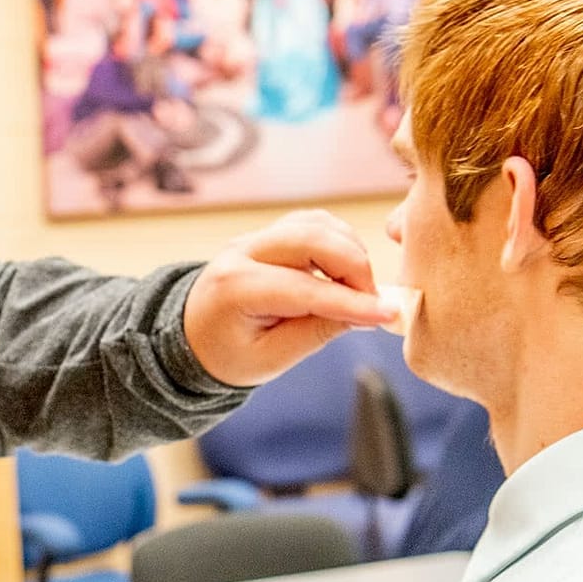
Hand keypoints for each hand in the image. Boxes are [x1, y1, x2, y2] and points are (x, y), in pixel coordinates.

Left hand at [182, 210, 395, 387]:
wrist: (195, 334)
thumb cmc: (230, 353)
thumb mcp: (271, 358)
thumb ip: (317, 333)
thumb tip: (368, 314)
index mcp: (234, 288)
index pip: (303, 288)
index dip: (350, 301)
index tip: (388, 314)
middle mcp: (242, 252)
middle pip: (311, 239)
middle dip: (353, 267)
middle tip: (373, 302)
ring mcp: (255, 237)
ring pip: (316, 225)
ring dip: (349, 252)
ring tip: (358, 291)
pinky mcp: (271, 233)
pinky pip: (313, 223)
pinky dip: (339, 241)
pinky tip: (346, 271)